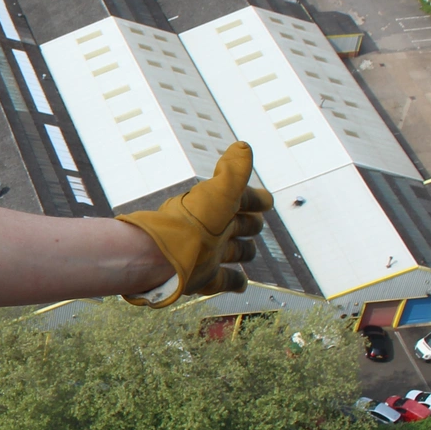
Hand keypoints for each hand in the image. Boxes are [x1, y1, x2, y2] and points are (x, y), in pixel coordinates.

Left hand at [114, 142, 272, 307]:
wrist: (163, 255)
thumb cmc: (193, 221)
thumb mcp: (218, 192)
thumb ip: (234, 171)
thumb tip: (242, 145)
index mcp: (216, 208)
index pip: (241, 200)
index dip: (255, 200)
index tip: (267, 201)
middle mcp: (212, 230)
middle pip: (238, 226)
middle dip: (249, 224)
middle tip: (256, 223)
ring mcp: (208, 255)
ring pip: (232, 252)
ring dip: (242, 251)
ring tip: (249, 251)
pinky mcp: (204, 278)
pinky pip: (223, 281)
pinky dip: (234, 282)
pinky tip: (243, 284)